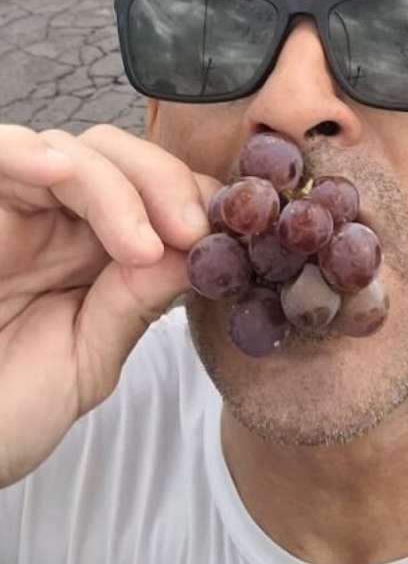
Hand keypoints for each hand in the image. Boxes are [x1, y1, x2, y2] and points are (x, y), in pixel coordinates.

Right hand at [0, 124, 217, 487]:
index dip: (195, 201)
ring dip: (118, 183)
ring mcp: (12, 211)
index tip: (229, 236)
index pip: (154, 193)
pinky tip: (60, 171)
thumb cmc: (3, 414)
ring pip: (71, 150)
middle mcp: (54, 221)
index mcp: (93, 252)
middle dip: (167, 184)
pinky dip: (29, 152)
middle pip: (120, 157)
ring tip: (140, 243)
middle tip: (191, 232)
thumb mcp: (86, 362)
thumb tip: (200, 249)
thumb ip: (136, 305)